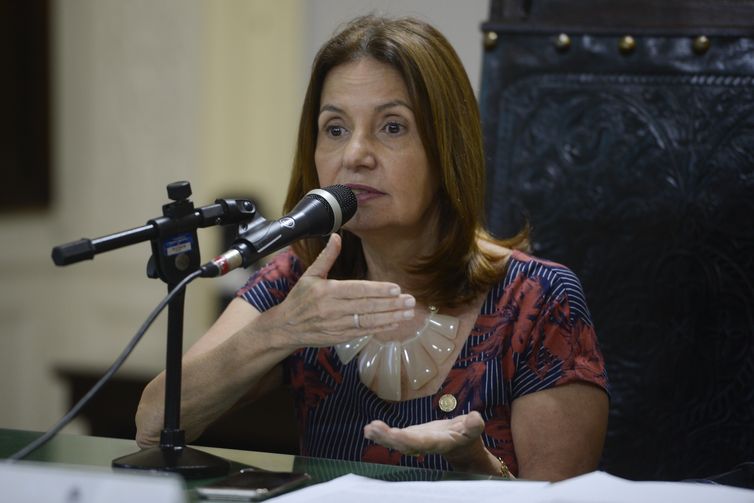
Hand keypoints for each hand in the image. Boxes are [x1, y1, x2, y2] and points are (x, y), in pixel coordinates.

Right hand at [263, 234, 415, 347]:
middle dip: (391, 304)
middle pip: (367, 306)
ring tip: (408, 312)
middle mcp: (333, 309)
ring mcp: (337, 325)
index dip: (378, 290)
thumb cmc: (299, 299)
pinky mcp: (340, 337)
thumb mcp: (310, 275)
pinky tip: (395, 323)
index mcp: (326, 291)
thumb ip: (326, 257)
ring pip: (368, 321)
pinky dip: (380, 328)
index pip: (357, 290)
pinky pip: (363, 332)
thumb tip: (336, 236)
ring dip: (391, 317)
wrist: (285, 328)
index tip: (396, 288)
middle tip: (411, 300)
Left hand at [363, 411, 485, 457]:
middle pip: (405, 445)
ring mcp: (416, 442)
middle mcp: (424, 445)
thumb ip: (474, 426)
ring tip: (368, 429)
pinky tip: (369, 429)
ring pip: (397, 442)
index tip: (396, 434)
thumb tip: (475, 418)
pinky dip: (382, 434)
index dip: (409, 439)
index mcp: (439, 443)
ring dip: (382, 436)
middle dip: (389, 438)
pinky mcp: (411, 437)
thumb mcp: (474, 430)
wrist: (463, 447)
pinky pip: (395, 437)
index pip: (423, 443)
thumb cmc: (468, 436)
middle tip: (374, 429)